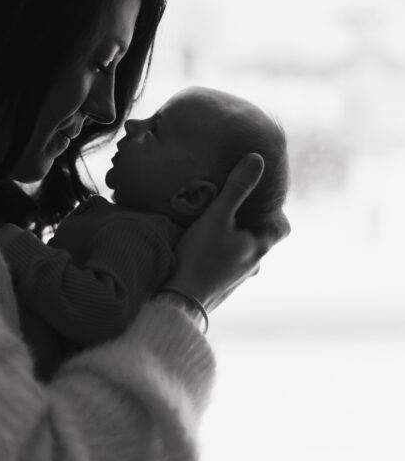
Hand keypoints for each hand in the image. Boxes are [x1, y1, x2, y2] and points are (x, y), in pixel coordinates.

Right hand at [162, 153, 289, 311]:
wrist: (178, 302)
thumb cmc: (200, 257)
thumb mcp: (216, 217)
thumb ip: (236, 188)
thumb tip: (257, 158)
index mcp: (258, 248)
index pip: (282, 227)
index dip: (275, 212)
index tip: (260, 199)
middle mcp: (252, 266)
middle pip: (259, 239)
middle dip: (248, 223)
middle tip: (232, 207)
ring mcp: (236, 279)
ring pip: (241, 253)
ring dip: (232, 240)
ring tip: (213, 225)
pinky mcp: (218, 288)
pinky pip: (225, 265)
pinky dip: (219, 254)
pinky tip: (200, 248)